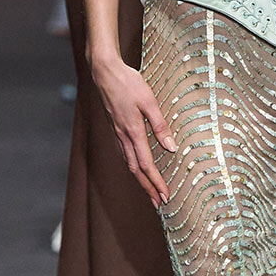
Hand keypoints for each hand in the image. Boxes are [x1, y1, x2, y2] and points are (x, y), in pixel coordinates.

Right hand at [91, 57, 177, 206]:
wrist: (104, 72)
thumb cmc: (128, 82)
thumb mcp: (149, 101)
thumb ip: (160, 125)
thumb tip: (171, 148)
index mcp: (133, 132)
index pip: (146, 165)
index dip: (156, 183)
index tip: (165, 196)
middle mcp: (123, 137)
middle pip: (136, 170)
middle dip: (148, 188)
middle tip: (158, 204)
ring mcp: (117, 133)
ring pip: (128, 163)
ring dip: (140, 180)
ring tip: (150, 191)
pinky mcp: (115, 128)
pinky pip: (124, 153)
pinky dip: (132, 166)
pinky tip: (136, 168)